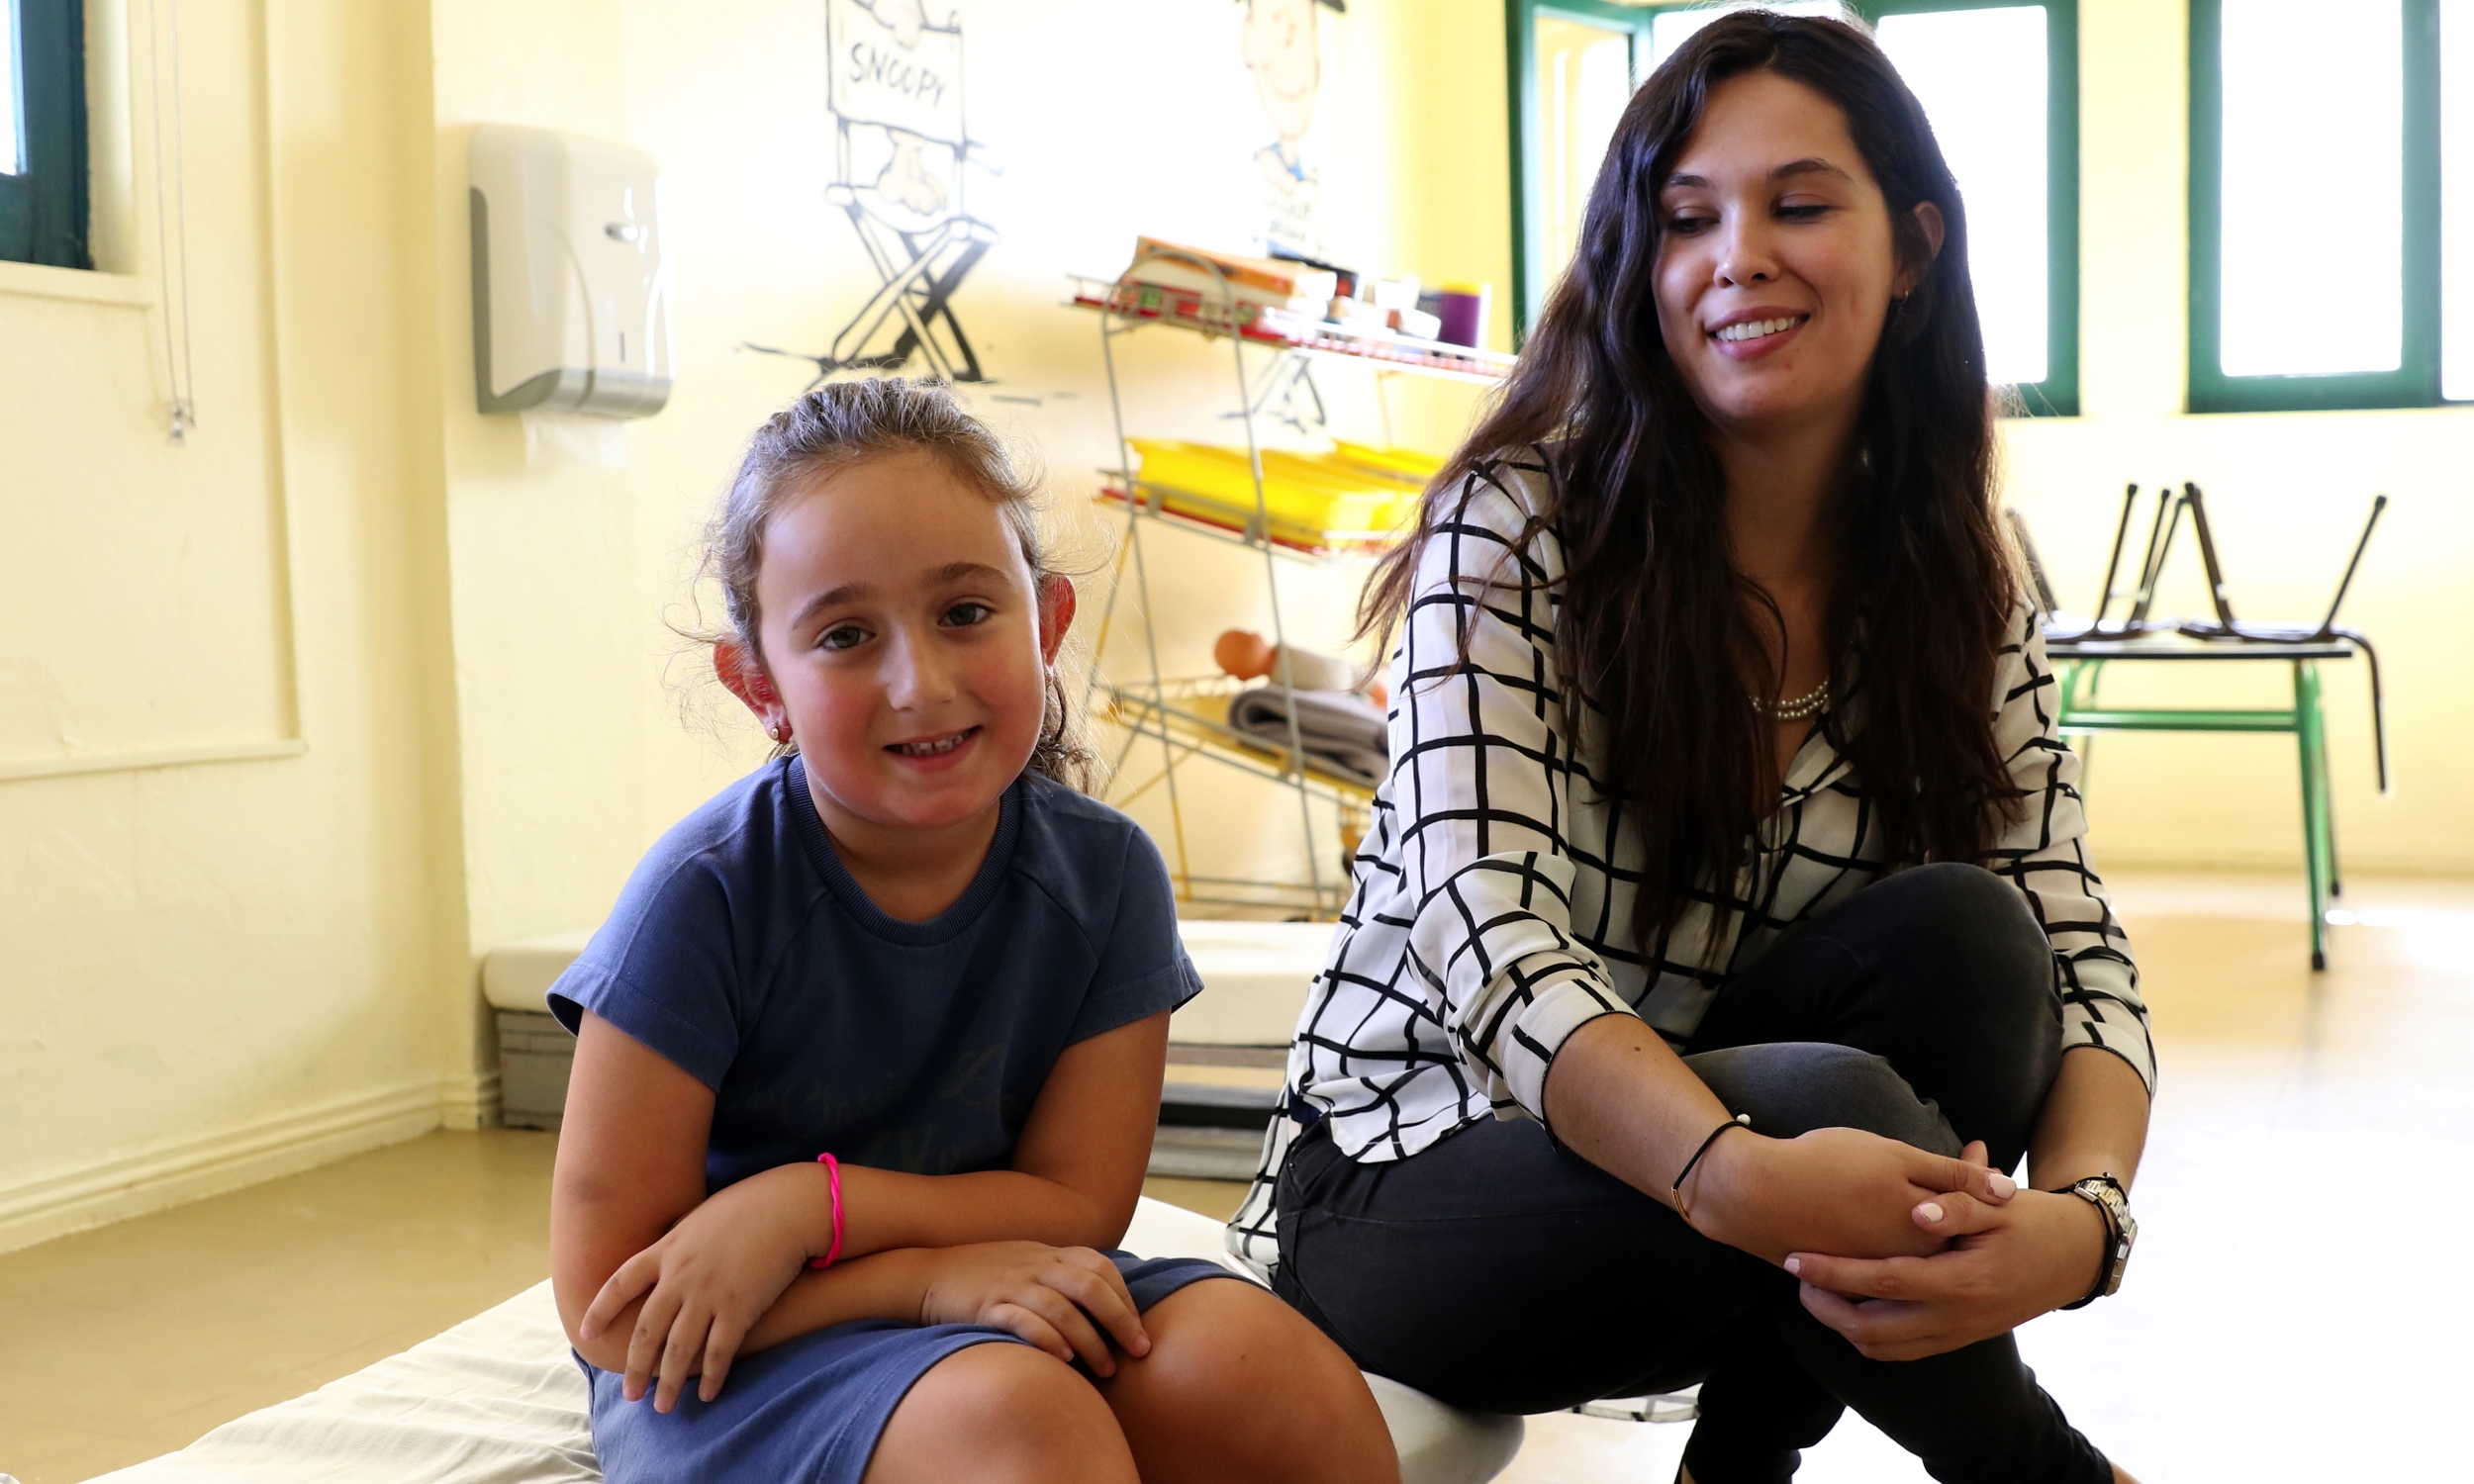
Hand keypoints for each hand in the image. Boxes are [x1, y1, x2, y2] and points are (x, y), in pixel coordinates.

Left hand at [579, 1164, 824, 1409]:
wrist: (787, 1205)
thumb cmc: (749, 1204)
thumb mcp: (700, 1217)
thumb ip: (680, 1242)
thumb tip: (669, 1256)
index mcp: (666, 1249)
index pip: (620, 1283)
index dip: (600, 1309)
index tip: (587, 1333)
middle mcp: (680, 1275)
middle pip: (647, 1330)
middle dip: (636, 1367)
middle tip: (630, 1395)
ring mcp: (708, 1293)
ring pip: (679, 1349)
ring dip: (669, 1382)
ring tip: (663, 1407)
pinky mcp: (739, 1308)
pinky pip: (719, 1352)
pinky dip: (712, 1376)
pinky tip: (708, 1394)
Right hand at [915, 1241, 1152, 1376]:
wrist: (926, 1272)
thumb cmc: (984, 1276)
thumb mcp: (1028, 1264)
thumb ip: (1063, 1276)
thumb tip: (1105, 1305)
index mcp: (1049, 1254)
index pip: (1100, 1267)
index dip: (1125, 1298)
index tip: (1139, 1331)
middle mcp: (1034, 1265)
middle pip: (1089, 1285)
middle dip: (1121, 1321)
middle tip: (1139, 1352)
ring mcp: (1010, 1284)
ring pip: (1061, 1307)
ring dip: (1090, 1340)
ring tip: (1107, 1370)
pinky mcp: (986, 1306)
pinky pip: (1021, 1320)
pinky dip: (1047, 1339)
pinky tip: (1064, 1359)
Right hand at [1689, 1130, 2016, 1265]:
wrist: (1754, 1194)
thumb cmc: (1824, 1165)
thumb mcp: (1895, 1157)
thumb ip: (1952, 1176)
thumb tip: (2007, 1189)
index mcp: (1926, 1233)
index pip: (1974, 1226)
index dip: (1984, 1204)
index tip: (1987, 1184)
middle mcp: (1907, 1263)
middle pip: (1948, 1247)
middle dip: (1960, 1224)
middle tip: (1939, 1196)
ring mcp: (1876, 1274)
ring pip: (1916, 1262)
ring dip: (1923, 1240)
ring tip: (1901, 1207)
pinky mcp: (1846, 1277)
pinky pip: (1882, 1274)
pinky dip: (1887, 1252)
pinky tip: (1875, 1228)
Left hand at [1785, 1182, 2109, 1360]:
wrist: (2074, 1258)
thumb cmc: (2032, 1221)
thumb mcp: (1999, 1203)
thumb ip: (1957, 1204)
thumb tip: (1917, 1207)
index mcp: (1962, 1281)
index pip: (1883, 1281)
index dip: (1834, 1272)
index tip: (1794, 1258)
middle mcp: (1957, 1317)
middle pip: (1872, 1330)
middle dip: (1825, 1308)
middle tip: (1794, 1276)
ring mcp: (1958, 1334)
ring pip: (1883, 1348)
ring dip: (1842, 1326)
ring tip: (1813, 1292)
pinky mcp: (1959, 1339)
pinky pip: (1902, 1351)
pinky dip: (1868, 1336)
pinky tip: (1849, 1307)